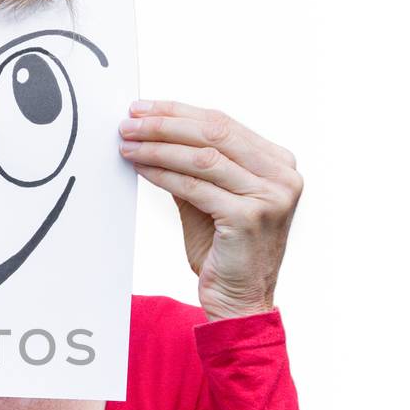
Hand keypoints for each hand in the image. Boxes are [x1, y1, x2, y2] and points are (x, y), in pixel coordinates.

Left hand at [118, 100, 303, 320]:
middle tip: (128, 122)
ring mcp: (270, 196)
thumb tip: (153, 133)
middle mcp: (282, 176)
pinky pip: (195, 186)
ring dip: (158, 147)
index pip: (223, 124)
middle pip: (214, 133)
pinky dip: (163, 174)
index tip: (144, 108)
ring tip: (127, 144)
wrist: (240, 301)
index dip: (179, 112)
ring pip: (203, 157)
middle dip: (165, 124)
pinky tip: (140, 169)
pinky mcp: (248, 217)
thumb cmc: (225, 251)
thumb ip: (192, 167)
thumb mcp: (209, 199)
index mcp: (278, 163)